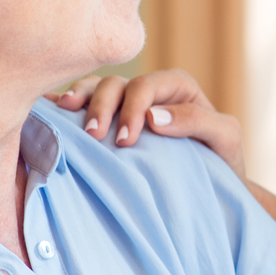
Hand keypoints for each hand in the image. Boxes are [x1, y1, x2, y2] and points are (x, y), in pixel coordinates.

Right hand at [45, 69, 245, 176]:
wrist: (214, 190)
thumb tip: (152, 117)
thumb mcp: (225, 137)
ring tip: (67, 114)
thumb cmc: (223, 161)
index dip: (133, 106)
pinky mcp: (108, 122)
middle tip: (95, 136)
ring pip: (95, 88)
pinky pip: (82, 106)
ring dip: (79, 100)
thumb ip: (198, 121)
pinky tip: (50, 107)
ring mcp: (124, 105)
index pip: (147, 85)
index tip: (126, 139)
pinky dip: (65, 103)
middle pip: (116, 84)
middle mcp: (147, 91)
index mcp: (176, 87)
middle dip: (103, 106)